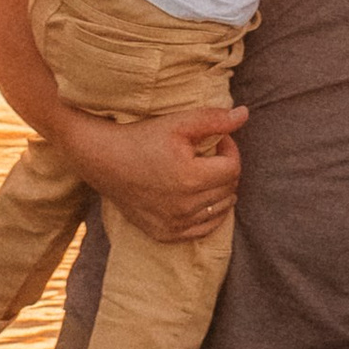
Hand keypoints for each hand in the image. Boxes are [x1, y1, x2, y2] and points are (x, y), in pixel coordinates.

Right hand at [61, 101, 246, 245]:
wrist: (103, 160)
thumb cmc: (142, 138)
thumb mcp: (178, 123)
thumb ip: (214, 120)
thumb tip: (245, 114)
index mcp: (191, 178)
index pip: (233, 168)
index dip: (230, 150)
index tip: (217, 141)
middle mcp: (184, 206)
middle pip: (228, 189)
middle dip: (224, 169)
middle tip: (209, 155)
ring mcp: (174, 223)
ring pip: (219, 210)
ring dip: (219, 191)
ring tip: (203, 173)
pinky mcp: (165, 233)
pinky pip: (203, 230)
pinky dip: (208, 214)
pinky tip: (199, 196)